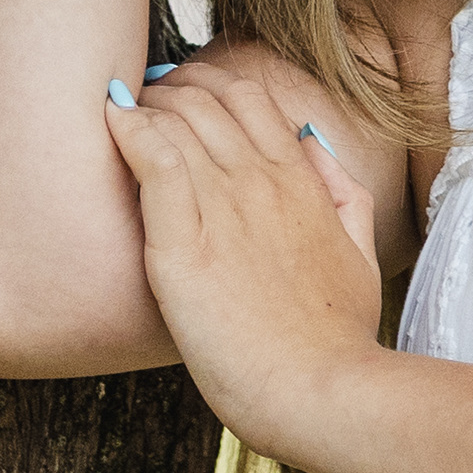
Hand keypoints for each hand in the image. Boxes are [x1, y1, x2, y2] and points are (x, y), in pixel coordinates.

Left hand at [102, 62, 382, 443]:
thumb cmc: (335, 336)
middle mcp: (262, 182)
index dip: (210, 83)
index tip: (185, 93)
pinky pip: (153, 160)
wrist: (318, 389)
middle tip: (146, 99)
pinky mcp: (183, 245)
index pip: (249, 97)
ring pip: (177, 119)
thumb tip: (311, 140)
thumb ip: (341, 189)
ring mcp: (223, 209)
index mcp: (301, 181)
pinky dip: (129, 129)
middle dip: (171, 87)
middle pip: (207, 99)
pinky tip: (111, 117)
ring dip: (146, 105)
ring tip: (123, 109)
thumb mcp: (360, 251)